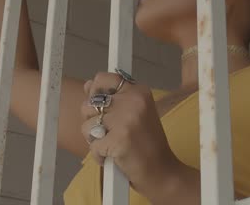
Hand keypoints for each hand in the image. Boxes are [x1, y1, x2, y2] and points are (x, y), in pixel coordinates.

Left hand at [80, 72, 180, 196]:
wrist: (162, 171)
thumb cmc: (148, 144)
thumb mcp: (135, 113)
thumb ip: (112, 98)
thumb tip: (88, 85)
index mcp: (139, 92)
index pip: (103, 79)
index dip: (95, 92)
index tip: (101, 105)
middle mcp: (133, 101)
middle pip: (89, 104)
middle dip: (93, 121)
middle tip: (110, 132)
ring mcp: (126, 120)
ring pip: (87, 125)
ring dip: (94, 139)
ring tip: (111, 144)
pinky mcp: (119, 140)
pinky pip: (92, 146)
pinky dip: (99, 155)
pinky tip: (113, 157)